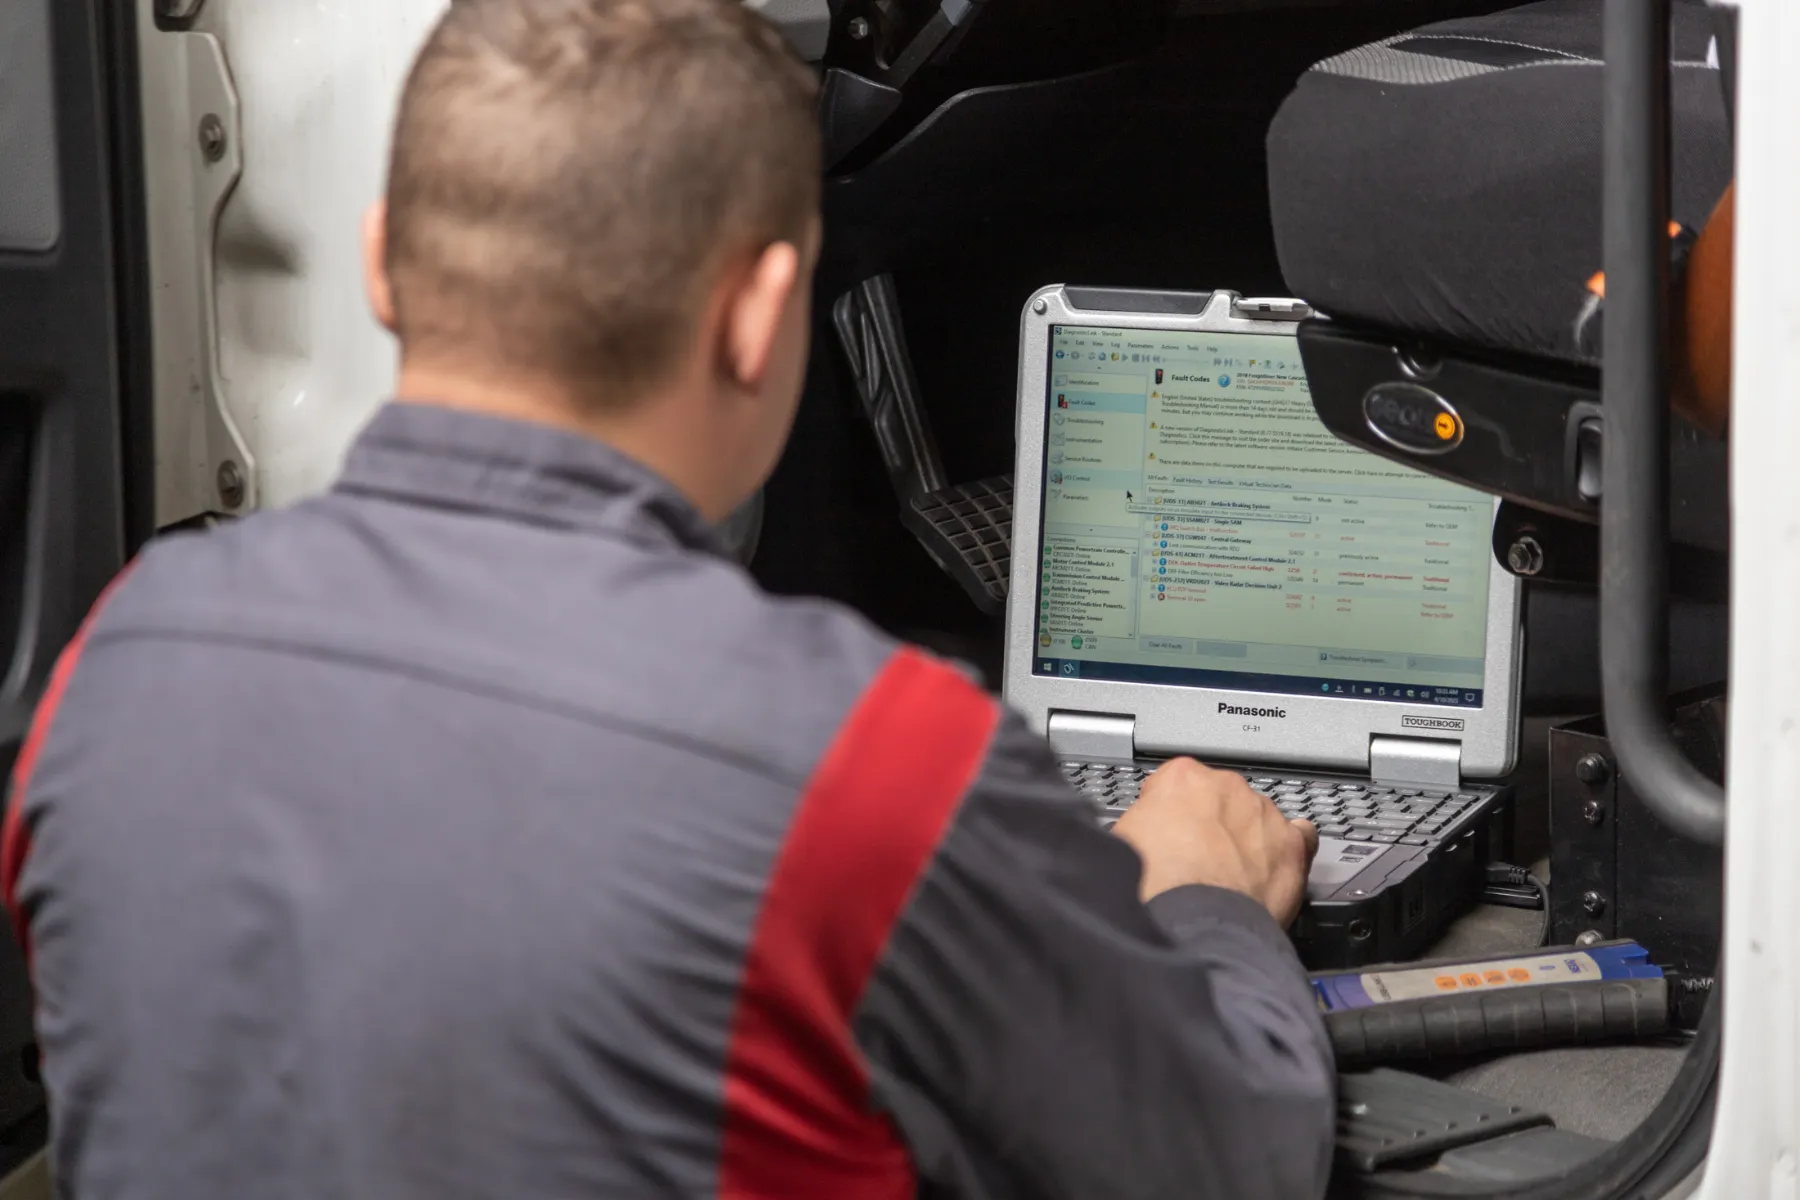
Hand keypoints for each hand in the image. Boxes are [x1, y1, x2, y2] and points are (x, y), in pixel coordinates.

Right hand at [1111, 758, 1319, 925]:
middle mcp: (1227, 787)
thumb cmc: (1158, 886)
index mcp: (1182, 778)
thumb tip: (1139, 833)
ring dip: (1247, 840)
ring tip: (1231, 876)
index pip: (1177, 783)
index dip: (1170, 813)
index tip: (1167, 833)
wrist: (1193, 921)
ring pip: (1257, 818)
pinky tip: (1272, 868)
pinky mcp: (1292, 844)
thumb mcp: (1123, 841)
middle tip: (1197, 860)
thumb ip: (1140, 824)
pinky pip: (1300, 837)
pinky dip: (1288, 850)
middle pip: (1221, 799)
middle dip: (1211, 825)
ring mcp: (1263, 814)